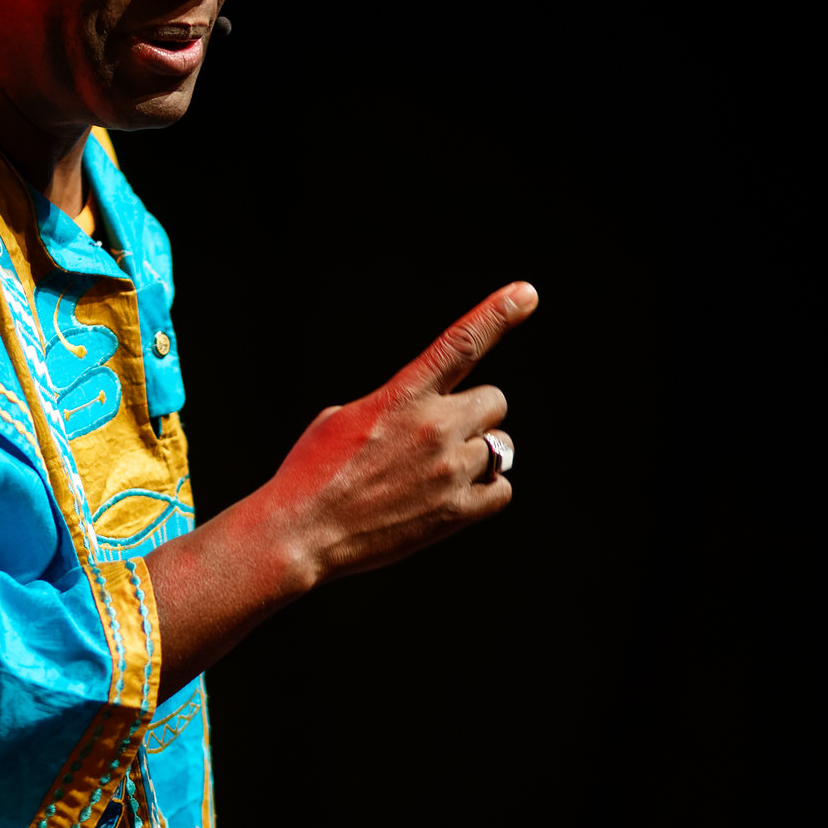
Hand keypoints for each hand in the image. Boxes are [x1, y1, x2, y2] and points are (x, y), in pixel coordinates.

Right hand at [262, 280, 536, 588]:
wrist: (301, 533)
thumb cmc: (311, 474)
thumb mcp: (342, 418)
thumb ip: (392, 405)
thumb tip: (420, 414)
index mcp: (402, 396)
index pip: (460, 344)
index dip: (498, 314)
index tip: (526, 294)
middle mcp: (433, 427)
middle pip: (494, 401)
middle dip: (473, 416)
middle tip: (440, 438)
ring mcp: (448, 470)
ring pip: (501, 447)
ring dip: (476, 455)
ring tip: (436, 474)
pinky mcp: (456, 512)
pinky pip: (501, 490)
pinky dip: (484, 492)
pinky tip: (450, 498)